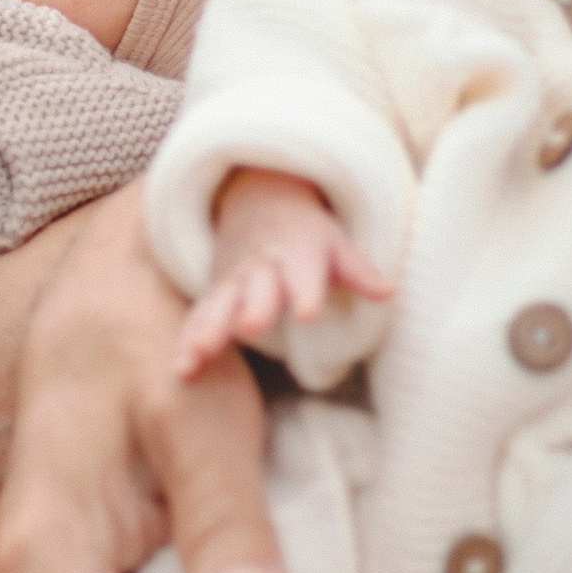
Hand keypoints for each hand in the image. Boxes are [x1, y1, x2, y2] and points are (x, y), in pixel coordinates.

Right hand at [177, 168, 390, 376]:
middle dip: (253, 307)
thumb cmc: (308, 235)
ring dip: (210, 329)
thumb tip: (388, 290)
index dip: (305, 290)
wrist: (260, 202)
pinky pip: (199, 318)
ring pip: (220, 305)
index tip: (308, 312)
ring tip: (200, 354)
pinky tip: (183, 370)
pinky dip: (189, 341)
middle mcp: (262, 267)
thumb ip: (358, 271)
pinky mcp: (215, 296)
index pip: (304, 271)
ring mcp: (234, 282)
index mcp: (297, 253)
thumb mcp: (335, 244)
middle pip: (257, 288)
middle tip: (250, 327)